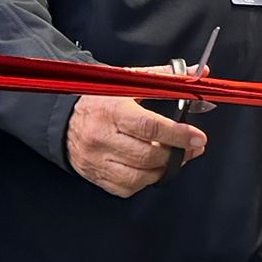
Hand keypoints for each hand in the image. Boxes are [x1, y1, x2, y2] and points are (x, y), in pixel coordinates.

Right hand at [66, 67, 207, 196]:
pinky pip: (127, 188)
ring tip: (173, 156)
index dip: (178, 135)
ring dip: (163, 169)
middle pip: (148, 156)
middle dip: (177, 154)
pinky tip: (150, 167)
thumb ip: (164, 78)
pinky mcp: (95, 177)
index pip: (150, 127)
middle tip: (192, 147)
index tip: (198, 138)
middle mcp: (101, 138)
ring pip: (140, 177)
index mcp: (111, 111)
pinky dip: (145, 180)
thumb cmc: (99, 99)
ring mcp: (97, 161)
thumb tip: (198, 73)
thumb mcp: (127, 81)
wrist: (62, 117)